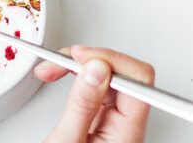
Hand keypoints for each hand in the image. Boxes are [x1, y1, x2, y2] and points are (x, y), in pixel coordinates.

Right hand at [35, 46, 154, 142]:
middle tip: (62, 61)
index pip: (138, 80)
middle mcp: (127, 127)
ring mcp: (115, 123)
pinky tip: (61, 76)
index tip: (80, 58)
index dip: (109, 61)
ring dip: (80, 66)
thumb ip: (82, 104)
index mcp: (128, 134)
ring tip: (54, 68)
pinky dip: (77, 77)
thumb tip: (96, 69)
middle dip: (91, 60)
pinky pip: (96, 88)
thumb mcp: (67, 142)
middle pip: (124, 74)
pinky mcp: (101, 120)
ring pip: (108, 77)